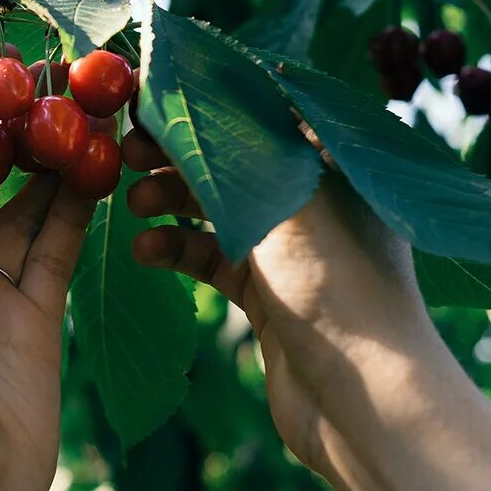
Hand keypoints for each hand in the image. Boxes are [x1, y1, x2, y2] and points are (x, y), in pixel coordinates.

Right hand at [123, 127, 432, 474]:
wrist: (361, 401)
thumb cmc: (338, 287)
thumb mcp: (293, 201)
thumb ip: (247, 148)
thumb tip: (206, 89)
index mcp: (335, 166)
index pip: (262, 115)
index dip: (207, 106)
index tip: (154, 100)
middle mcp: (314, 202)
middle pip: (234, 162)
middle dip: (179, 155)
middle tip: (128, 149)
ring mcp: (290, 251)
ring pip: (217, 210)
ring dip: (171, 202)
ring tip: (132, 203)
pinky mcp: (267, 294)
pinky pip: (212, 258)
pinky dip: (178, 250)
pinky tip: (145, 251)